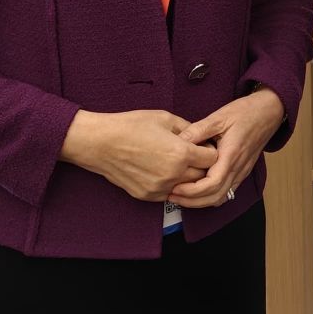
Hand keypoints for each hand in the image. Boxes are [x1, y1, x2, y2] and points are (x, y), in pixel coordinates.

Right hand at [61, 110, 217, 201]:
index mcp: (180, 153)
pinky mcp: (148, 195)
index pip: (212, 158)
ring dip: (188, 177)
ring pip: (187, 188)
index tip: (204, 145)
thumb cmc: (130, 126)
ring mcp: (160, 188)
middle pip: (203, 175)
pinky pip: (170, 194)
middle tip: (194, 155)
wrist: (100, 143)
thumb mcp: (165, 118)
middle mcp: (173, 174)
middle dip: (202, 165)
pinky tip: (163, 170)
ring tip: (178, 163)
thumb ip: (188, 128)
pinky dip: (172, 185)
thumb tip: (201, 137)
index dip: (210, 150)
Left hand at [170, 87, 286, 209]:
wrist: (268, 112)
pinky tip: (197, 189)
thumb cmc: (245, 112)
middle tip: (172, 196)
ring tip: (181, 195)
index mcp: (231, 155)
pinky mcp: (242, 172)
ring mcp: (242, 172)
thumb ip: (197, 131)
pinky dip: (211, 196)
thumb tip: (176, 142)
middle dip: (192, 201)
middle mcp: (238, 168)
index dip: (192, 191)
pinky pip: (227, 192)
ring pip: (222, 198)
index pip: (212, 184)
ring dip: (201, 201)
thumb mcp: (218, 117)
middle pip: (216, 197)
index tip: (175, 188)